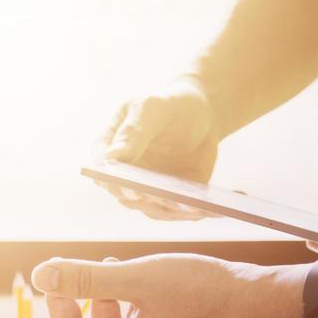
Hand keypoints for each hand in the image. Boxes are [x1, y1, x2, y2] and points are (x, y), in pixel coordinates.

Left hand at [0, 254, 306, 317]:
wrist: (261, 307)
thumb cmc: (206, 292)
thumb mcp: (139, 277)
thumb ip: (88, 278)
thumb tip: (42, 276)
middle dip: (72, 303)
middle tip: (72, 271)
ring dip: (101, 296)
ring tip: (117, 265)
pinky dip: (124, 302)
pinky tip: (137, 277)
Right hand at [95, 77, 220, 220]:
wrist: (200, 114)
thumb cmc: (169, 105)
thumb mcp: (151, 109)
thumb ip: (132, 132)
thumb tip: (110, 159)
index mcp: (108, 152)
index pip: (104, 174)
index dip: (117, 184)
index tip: (135, 189)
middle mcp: (123, 178)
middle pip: (129, 198)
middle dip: (151, 201)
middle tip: (172, 201)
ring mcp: (146, 192)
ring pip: (155, 210)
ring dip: (176, 211)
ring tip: (199, 206)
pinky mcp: (171, 201)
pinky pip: (180, 213)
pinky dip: (195, 212)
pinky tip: (213, 208)